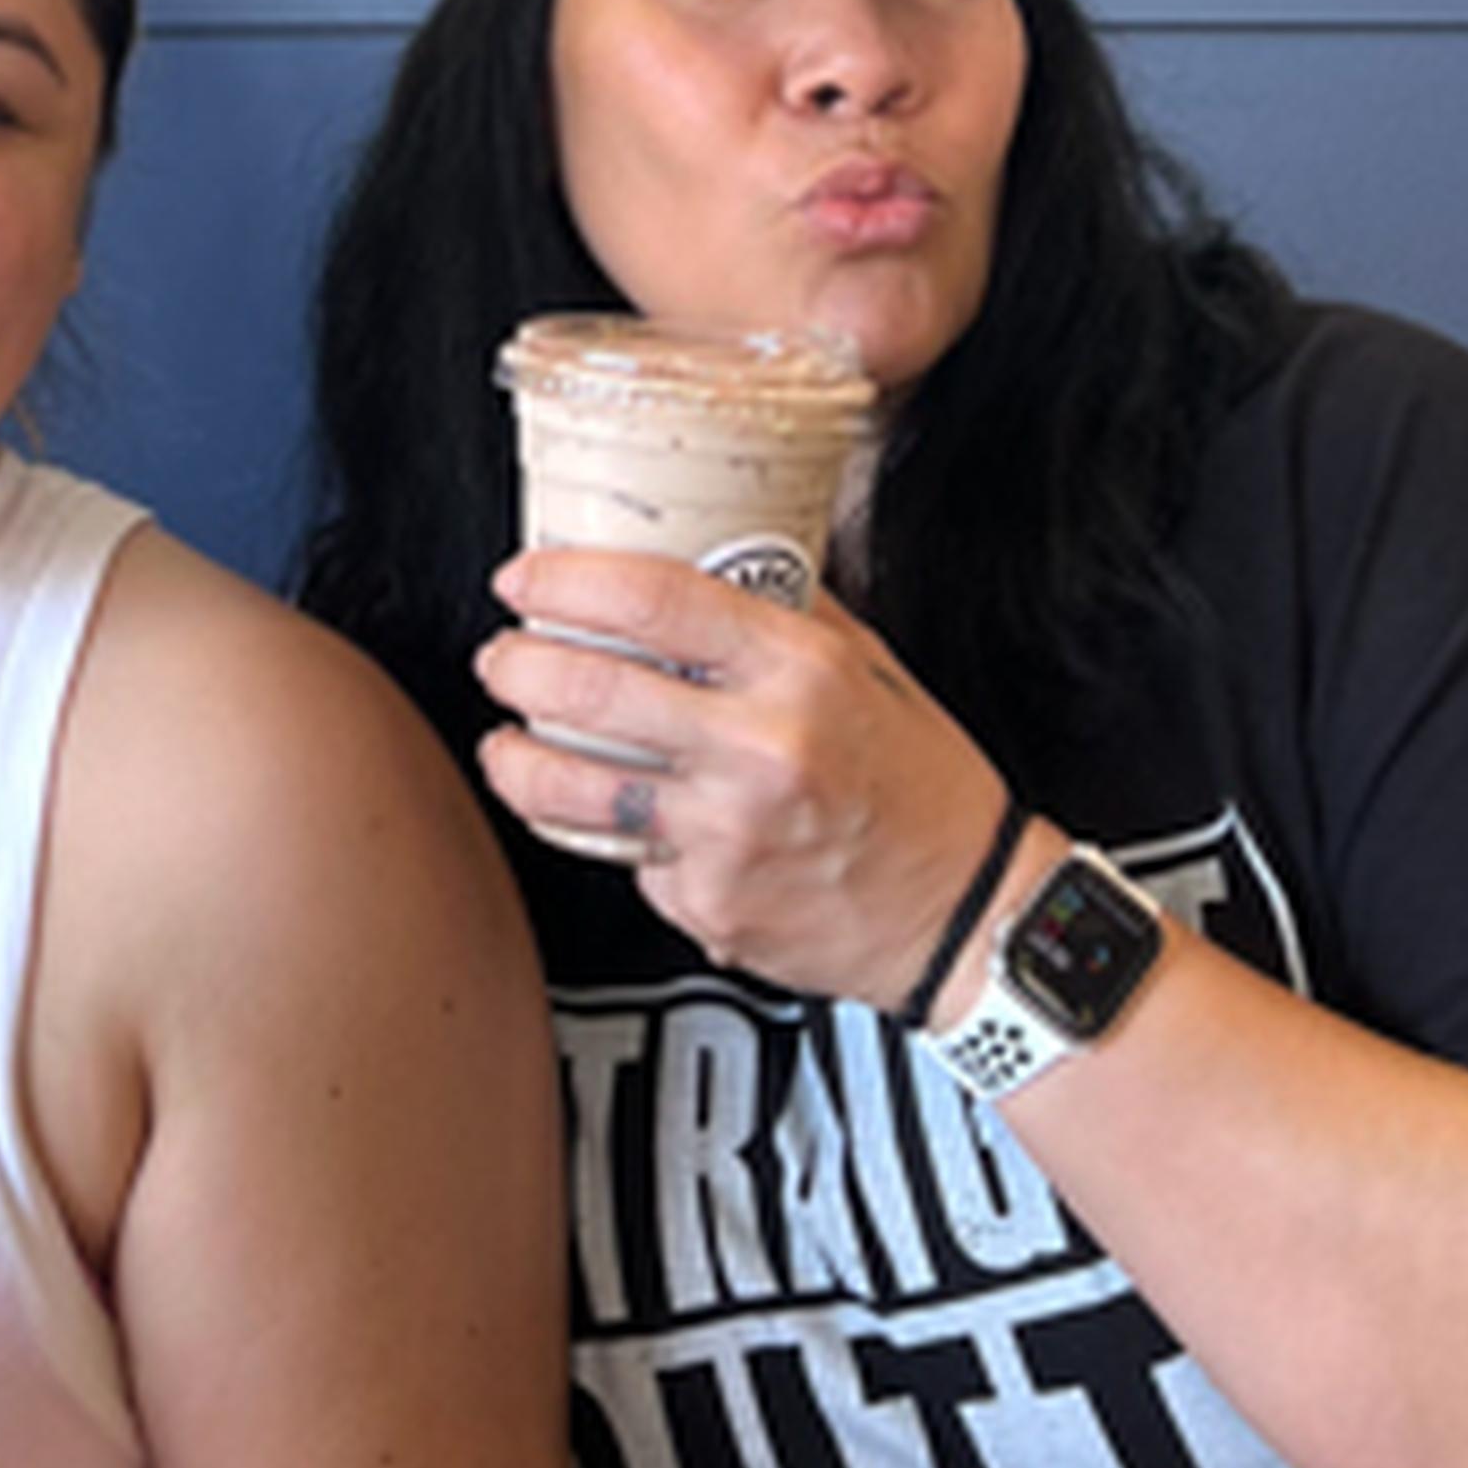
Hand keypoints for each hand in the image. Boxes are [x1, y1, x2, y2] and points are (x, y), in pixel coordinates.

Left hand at [474, 541, 1015, 1010]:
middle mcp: (759, 749)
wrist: (964, 913)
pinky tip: (621, 819)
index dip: (566, 581)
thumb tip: (699, 554)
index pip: (654, 600)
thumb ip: (784, 611)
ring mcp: (727, 835)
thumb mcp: (869, 667)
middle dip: (517, 664)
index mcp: (799, 671)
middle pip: (589, 689)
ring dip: (515, 758)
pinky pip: (628, 858)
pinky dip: (614, 836)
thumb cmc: (920, 782)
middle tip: (503, 657)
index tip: (523, 578)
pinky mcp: (707, 905)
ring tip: (506, 742)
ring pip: (572, 789)